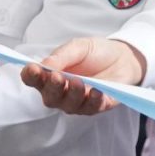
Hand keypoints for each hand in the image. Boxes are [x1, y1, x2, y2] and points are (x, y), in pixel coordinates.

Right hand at [21, 35, 144, 115]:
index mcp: (51, 74)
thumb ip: (61, 56)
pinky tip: (96, 91)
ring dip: (72, 94)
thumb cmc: (96, 53)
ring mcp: (78, 102)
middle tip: (57, 77)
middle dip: (52, 88)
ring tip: (79, 82)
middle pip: (49, 97)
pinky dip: (92, 100)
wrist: (123, 58)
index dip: (30, 76)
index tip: (34, 69)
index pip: (33, 79)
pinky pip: (91, 108)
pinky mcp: (96, 106)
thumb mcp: (78, 47)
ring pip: (68, 106)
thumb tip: (45, 65)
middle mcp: (61, 92)